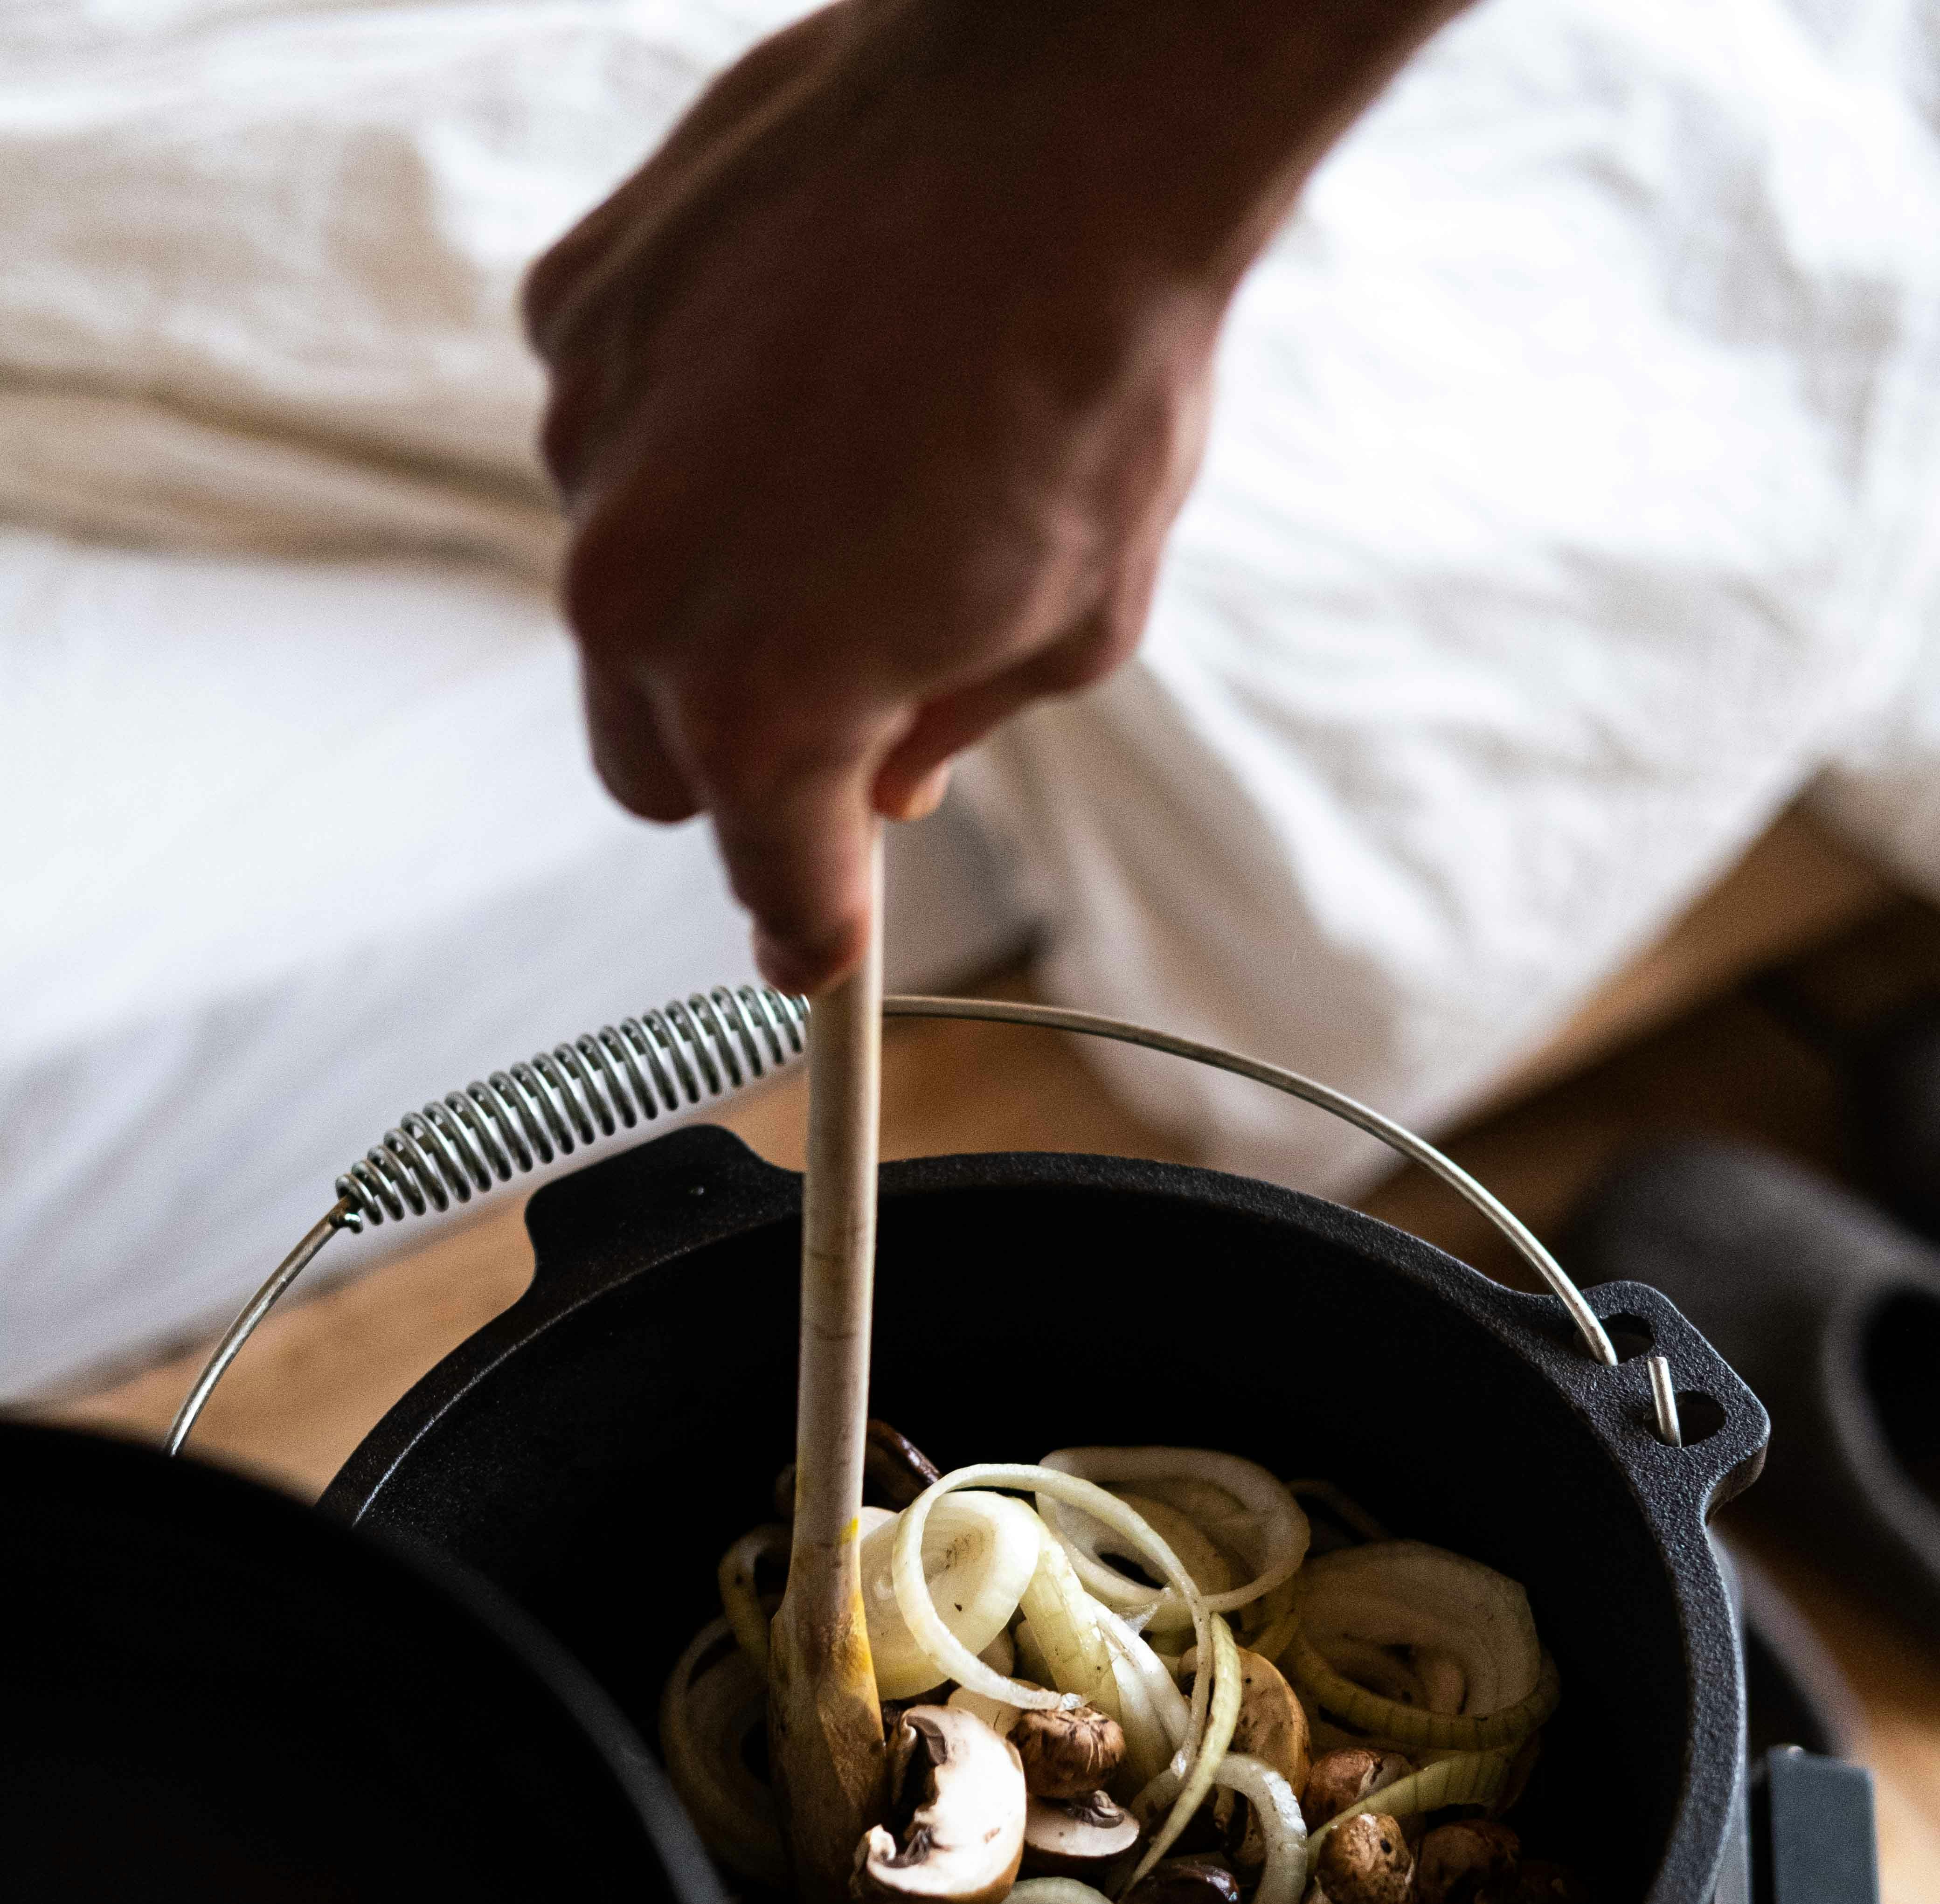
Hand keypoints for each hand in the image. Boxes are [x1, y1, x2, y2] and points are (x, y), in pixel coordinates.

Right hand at [525, 1, 1439, 992]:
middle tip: (842, 693)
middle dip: (739, 759)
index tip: (821, 942)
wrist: (1066, 120)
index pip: (768, 886)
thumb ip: (943, 739)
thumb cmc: (1092, 384)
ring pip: (619, 591)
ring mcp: (586, 442)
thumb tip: (877, 790)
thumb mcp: (1067, 632)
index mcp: (759, 712)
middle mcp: (635, 595)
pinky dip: (681, 424)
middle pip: (649, 767)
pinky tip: (791, 359)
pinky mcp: (574, 310)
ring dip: (709, 574)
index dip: (810, 923)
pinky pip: (608, 425)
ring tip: (847, 472)